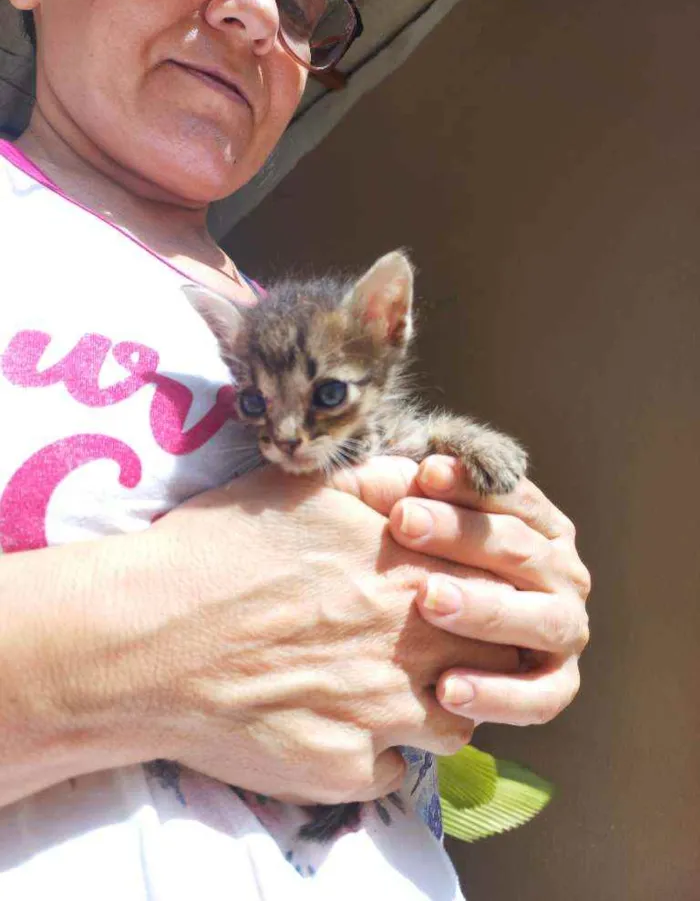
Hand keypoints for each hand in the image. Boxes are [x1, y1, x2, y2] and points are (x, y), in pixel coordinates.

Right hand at [142, 464, 521, 805]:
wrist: (145, 633)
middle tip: (427, 647)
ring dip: (432, 710)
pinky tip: (337, 729)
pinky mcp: (344, 768)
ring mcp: (382, 714)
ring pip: (454, 726)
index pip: (495, 591)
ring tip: (386, 693)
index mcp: (406, 572)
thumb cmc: (215, 551)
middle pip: (489, 660)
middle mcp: (410, 645)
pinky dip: (375, 754)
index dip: (480, 596)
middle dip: (468, 655)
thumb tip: (421, 480)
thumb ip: (378, 485)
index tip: (451, 599)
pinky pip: (391, 772)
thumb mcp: (302, 492)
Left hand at [332, 454, 589, 727]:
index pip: (512, 497)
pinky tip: (445, 689)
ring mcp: (565, 629)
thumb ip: (392, 496)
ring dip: (485, 609)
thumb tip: (359, 476)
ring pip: (541, 618)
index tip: (423, 473)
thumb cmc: (417, 568)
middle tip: (404, 523)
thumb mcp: (406, 527)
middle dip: (461, 534)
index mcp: (538, 526)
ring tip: (428, 600)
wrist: (433, 650)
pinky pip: (539, 697)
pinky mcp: (557, 686)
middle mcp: (562, 574)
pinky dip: (498, 694)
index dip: (470, 485)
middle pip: (520, 548)